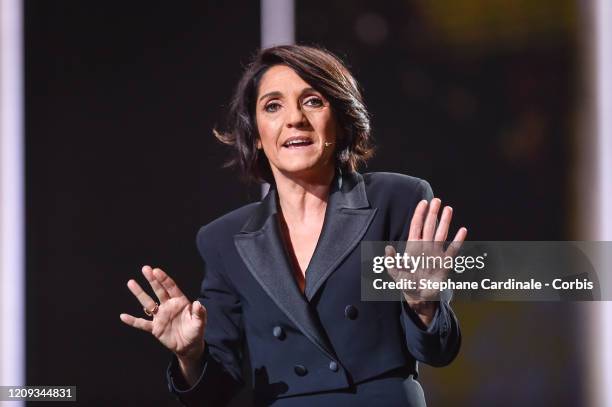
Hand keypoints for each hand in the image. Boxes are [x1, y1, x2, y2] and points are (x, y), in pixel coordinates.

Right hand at [120, 266, 206, 362]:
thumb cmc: (195, 331)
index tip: (156, 270)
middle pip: (158, 290)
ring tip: (131, 282)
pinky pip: (142, 323)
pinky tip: (123, 316)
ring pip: (148, 303)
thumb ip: (199, 313)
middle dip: (152, 280)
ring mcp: (160, 316)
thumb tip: (198, 303)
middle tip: (145, 269)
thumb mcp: (200, 322)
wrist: (189, 346)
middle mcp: (168, 306)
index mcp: (180, 302)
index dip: (164, 279)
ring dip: (139, 293)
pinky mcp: (155, 328)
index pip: (171, 287)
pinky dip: (132, 321)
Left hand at [385, 198, 466, 323]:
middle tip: (437, 200)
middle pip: (430, 226)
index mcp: (413, 247)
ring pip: (441, 234)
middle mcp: (425, 247)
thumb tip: (388, 248)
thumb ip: (391, 262)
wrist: (419, 296)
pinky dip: (458, 240)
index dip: (419, 214)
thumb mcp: (395, 273)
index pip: (416, 226)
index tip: (423, 202)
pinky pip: (453, 249)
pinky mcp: (445, 263)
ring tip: (448, 209)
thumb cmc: (406, 283)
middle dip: (433, 213)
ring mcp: (436, 253)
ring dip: (445, 222)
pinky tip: (462, 230)